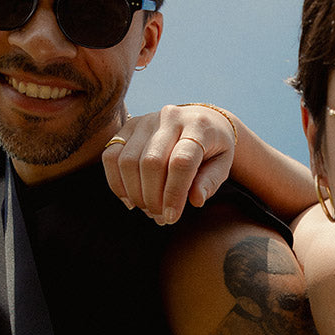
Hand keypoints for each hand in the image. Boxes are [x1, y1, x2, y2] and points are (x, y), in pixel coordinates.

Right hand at [103, 104, 236, 223]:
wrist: (202, 121)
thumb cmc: (214, 149)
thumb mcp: (223, 165)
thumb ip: (211, 182)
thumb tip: (196, 200)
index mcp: (198, 125)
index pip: (181, 162)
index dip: (174, 194)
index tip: (171, 217)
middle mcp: (170, 117)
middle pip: (151, 162)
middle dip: (152, 197)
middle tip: (160, 217)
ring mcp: (146, 120)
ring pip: (128, 161)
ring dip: (135, 193)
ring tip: (148, 210)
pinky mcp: (128, 126)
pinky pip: (111, 156)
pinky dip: (116, 183)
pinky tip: (130, 200)